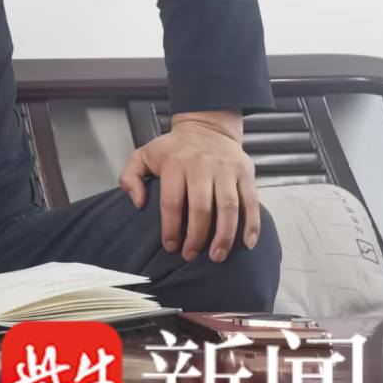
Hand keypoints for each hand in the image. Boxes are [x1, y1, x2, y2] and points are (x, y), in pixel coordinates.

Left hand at [118, 112, 258, 262]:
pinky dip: (252, 224)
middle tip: (192, 255)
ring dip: (224, 236)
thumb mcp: (143, 155)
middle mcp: (201, 166)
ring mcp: (226, 170)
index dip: (171, 228)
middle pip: (201, 208)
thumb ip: (130, 177)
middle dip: (197, 237)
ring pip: (229, 208)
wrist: (207, 126)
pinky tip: (247, 244)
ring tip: (217, 256)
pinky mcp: (245, 174)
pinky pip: (251, 202)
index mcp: (174, 164)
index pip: (172, 202)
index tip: (170, 247)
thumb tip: (138, 204)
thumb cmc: (173, 148)